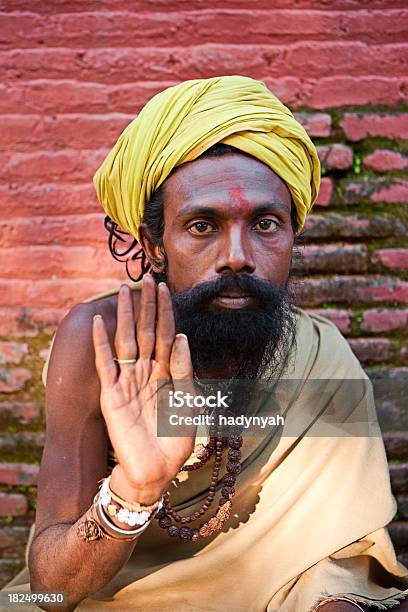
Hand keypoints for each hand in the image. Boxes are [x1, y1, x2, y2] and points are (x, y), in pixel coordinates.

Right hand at [92, 275, 195, 502]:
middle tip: (147, 279)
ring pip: (126, 340)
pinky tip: (101, 322)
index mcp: (167, 373)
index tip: (166, 288)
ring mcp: (128, 381)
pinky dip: (102, 343)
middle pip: (147, 331)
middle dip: (147, 305)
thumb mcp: (188, 401)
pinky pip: (106, 364)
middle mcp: (147, 372)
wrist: (156, 471)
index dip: (166, 312)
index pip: (167, 334)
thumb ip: (184, 369)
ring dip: (125, 316)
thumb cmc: (175, 439)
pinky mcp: (112, 394)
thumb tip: (182, 335)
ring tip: (124, 290)